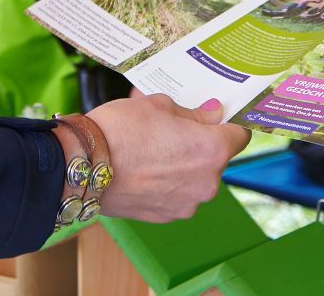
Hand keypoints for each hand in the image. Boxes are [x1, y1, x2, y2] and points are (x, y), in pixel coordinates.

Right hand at [87, 94, 251, 221]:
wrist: (82, 166)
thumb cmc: (121, 130)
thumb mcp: (160, 106)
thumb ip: (194, 113)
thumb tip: (213, 113)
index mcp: (211, 151)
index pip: (240, 135)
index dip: (228, 124)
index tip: (215, 118)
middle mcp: (206, 183)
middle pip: (216, 158)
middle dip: (200, 144)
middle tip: (173, 130)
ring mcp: (187, 204)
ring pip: (196, 178)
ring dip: (184, 166)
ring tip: (153, 151)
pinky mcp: (167, 216)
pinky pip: (178, 194)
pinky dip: (168, 183)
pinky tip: (145, 170)